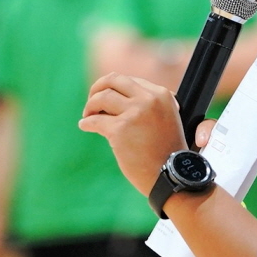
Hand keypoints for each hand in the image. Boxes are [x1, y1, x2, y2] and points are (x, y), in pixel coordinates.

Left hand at [78, 73, 188, 193]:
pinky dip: (86, 123)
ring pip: (102, 97)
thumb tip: (120, 96)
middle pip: (113, 80)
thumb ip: (150, 104)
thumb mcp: (167, 118)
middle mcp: (149, 99)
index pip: (129, 80)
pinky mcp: (120, 130)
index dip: (114, 88)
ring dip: (90, 106)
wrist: (171, 176)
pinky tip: (84, 126)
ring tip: (88, 116)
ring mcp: (134, 113)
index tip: (107, 98)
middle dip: (98, 88)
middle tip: (92, 100)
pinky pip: (95, 120)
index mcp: (162, 94)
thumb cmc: (167, 152)